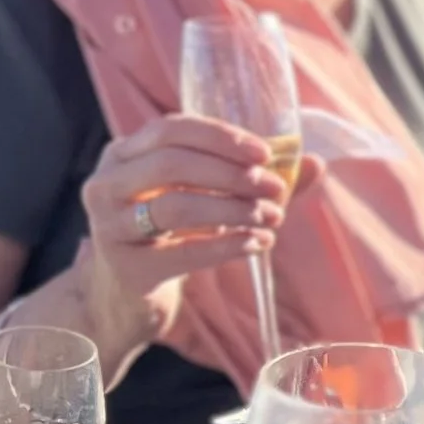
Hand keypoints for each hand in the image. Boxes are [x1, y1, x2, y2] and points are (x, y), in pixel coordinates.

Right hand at [79, 112, 286, 362]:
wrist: (127, 294)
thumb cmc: (172, 233)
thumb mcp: (203, 197)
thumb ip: (254, 178)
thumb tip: (316, 163)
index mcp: (124, 153)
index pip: (171, 129)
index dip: (220, 137)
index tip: (265, 153)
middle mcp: (107, 183)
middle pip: (172, 163)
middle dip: (232, 174)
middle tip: (275, 189)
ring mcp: (111, 225)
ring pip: (176, 206)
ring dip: (234, 210)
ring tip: (272, 218)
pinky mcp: (127, 267)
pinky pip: (182, 252)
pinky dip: (227, 246)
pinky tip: (258, 244)